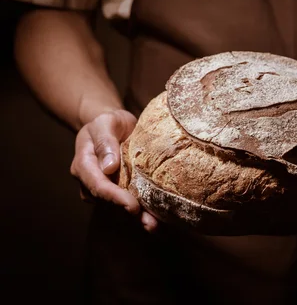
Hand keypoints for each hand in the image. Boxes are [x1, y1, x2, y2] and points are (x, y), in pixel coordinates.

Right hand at [70, 110, 158, 231]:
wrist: (112, 126)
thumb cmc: (107, 122)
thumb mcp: (105, 123)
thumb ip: (104, 142)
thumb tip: (108, 166)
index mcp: (84, 165)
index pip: (98, 185)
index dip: (114, 197)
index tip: (132, 206)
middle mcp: (92, 181)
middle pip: (109, 202)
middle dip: (129, 213)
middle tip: (149, 223)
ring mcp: (106, 187)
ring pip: (119, 207)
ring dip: (138, 218)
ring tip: (155, 226)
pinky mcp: (120, 189)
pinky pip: (129, 202)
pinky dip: (143, 211)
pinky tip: (158, 219)